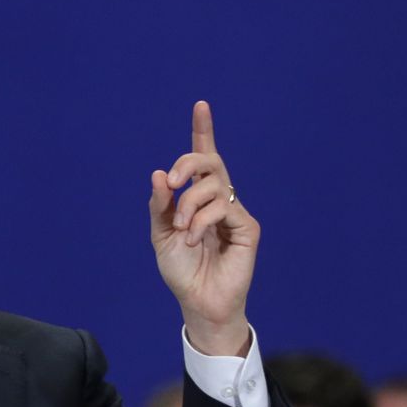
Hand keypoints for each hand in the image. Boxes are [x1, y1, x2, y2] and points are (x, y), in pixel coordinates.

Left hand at [150, 101, 258, 354]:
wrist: (197, 301)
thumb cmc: (181, 270)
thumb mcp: (161, 234)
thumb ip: (160, 204)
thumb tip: (159, 174)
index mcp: (197, 197)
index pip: (203, 158)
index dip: (203, 131)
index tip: (201, 105)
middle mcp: (219, 199)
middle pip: (209, 161)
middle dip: (187, 163)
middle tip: (171, 182)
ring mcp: (235, 211)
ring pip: (212, 185)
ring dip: (189, 205)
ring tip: (183, 232)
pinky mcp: (248, 227)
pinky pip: (222, 208)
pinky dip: (202, 222)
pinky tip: (196, 240)